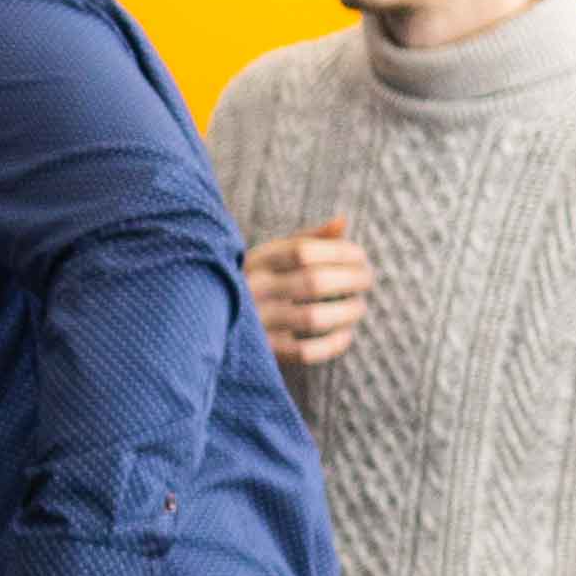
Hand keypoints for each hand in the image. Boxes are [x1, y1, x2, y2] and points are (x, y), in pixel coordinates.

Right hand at [246, 217, 372, 368]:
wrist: (207, 320)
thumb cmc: (254, 281)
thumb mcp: (270, 255)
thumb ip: (307, 238)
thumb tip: (344, 222)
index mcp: (257, 261)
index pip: (304, 250)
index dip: (341, 252)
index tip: (361, 257)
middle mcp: (254, 289)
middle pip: (314, 282)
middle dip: (352, 279)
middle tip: (368, 280)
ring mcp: (258, 323)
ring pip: (313, 318)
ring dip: (348, 312)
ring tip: (359, 307)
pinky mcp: (263, 353)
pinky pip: (304, 352)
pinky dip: (332, 345)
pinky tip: (345, 335)